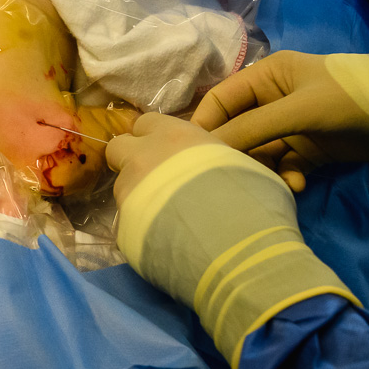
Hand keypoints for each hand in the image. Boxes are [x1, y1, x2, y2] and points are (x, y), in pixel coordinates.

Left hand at [105, 111, 356, 368]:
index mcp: (172, 136)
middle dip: (129, 159)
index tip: (164, 150)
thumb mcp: (245, 166)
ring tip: (165, 217)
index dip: (153, 136)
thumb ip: (216, 160)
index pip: (146, 122)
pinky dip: (142, 229)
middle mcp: (142, 159)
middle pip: (117, 148)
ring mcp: (128, 194)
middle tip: (152, 178)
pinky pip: (129, 224)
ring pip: (122, 188)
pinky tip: (163, 242)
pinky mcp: (123, 230)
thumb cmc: (251, 198)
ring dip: (138, 197)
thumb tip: (215, 168)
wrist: (235, 247)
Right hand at [190, 50, 368, 191]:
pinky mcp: (310, 150)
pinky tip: (296, 185)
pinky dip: (285, 178)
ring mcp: (293, 127)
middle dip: (233, 154)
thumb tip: (208, 148)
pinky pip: (284, 167)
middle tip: (227, 179)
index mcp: (267, 77)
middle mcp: (275, 100)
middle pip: (237, 130)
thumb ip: (253, 128)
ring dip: (262, 171)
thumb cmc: (353, 99)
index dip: (204, 126)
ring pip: (259, 153)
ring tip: (269, 185)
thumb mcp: (300, 109)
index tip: (191, 157)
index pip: (220, 101)